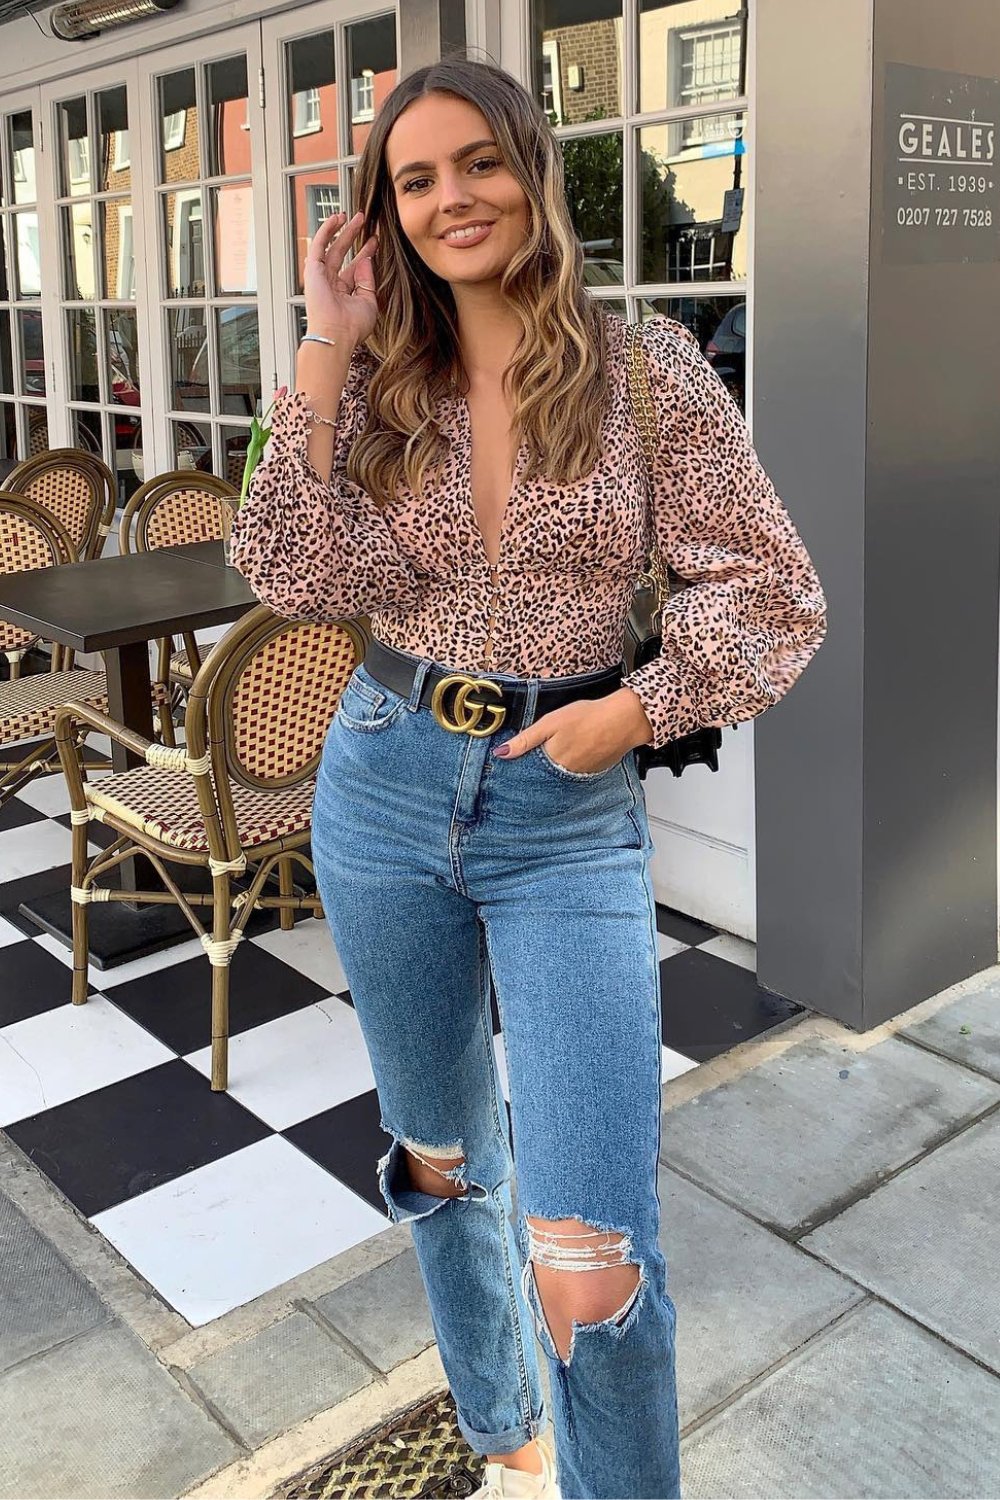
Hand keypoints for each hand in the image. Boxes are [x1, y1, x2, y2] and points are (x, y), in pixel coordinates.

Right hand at [303, 210, 378, 346]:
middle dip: (353, 236)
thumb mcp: (369, 302)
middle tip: (363, 221)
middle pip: (344, 254)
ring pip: (331, 246)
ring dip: (341, 230)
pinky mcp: (313, 269)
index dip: (365, 252)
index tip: (374, 241)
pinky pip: (319, 244)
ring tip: (351, 215)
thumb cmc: (352, 327)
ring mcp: (321, 276)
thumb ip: (368, 281)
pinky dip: (327, 230)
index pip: (355, 267)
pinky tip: (336, 218)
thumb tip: (366, 261)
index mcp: (344, 293)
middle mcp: (331, 284)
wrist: (337, 334)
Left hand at [493, 689, 652, 773]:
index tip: (513, 764)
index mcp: (552, 761)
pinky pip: (576, 774)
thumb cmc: (588, 717)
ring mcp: (581, 776)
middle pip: (544, 776)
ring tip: (559, 752)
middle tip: (537, 755)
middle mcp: (565, 774)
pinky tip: (574, 753)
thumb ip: (526, 739)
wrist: (624, 719)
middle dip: (536, 770)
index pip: (528, 772)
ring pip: (560, 776)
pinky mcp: (594, 773)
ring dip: (554, 769)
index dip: (521, 766)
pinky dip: (571, 767)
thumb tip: (502, 753)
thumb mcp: (551, 722)